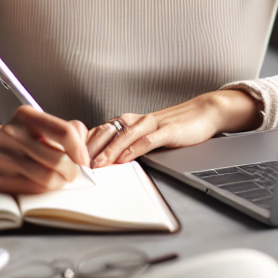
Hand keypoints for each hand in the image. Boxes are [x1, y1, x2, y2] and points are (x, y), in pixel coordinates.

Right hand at [0, 106, 91, 193]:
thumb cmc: (25, 137)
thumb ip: (70, 131)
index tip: (84, 159)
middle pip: (58, 159)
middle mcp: (13, 133)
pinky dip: (48, 187)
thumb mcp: (44, 124)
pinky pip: (35, 188)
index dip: (80, 149)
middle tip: (76, 172)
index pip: (65, 132)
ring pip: (48, 177)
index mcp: (26, 115)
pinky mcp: (2, 179)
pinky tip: (49, 182)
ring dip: (62, 181)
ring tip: (64, 178)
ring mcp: (5, 157)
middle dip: (74, 170)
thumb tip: (84, 153)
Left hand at [86, 90, 260, 167]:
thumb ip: (129, 144)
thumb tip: (107, 160)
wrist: (204, 112)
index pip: (102, 130)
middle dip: (92, 149)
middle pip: (109, 131)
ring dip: (109, 150)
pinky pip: (148, 139)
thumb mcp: (148, 134)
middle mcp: (138, 120)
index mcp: (131, 121)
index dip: (86, 144)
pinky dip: (134, 148)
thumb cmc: (176, 125)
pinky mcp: (168, 130)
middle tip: (78, 163)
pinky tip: (126, 158)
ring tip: (98, 164)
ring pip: (125, 135)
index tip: (73, 158)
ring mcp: (153, 123)